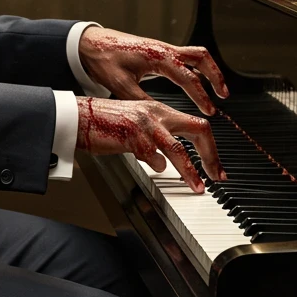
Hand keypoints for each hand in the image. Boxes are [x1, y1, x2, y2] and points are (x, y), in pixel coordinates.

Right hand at [76, 96, 225, 193]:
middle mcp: (156, 114)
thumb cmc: (104, 122)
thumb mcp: (136, 122)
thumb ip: (155, 135)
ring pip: (179, 149)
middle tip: (216, 175)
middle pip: (198, 130)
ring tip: (197, 187)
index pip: (197, 124)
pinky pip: (153, 156)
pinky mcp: (132, 136)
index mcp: (159, 109)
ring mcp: (145, 124)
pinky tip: (154, 168)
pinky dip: (157, 165)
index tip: (215, 166)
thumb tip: (169, 158)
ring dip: (191, 171)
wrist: (80, 117)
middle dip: (211, 156)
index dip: (210, 148)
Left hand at [79, 27, 228, 115]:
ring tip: (218, 89)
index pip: (188, 78)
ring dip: (209, 70)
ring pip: (196, 55)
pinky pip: (185, 57)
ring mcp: (163, 49)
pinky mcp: (159, 51)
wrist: (91, 44)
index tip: (209, 111)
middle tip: (224, 95)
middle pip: (201, 58)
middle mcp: (164, 50)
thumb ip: (142, 101)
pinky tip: (196, 82)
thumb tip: (159, 117)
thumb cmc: (104, 59)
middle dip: (216, 76)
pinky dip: (196, 68)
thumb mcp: (121, 85)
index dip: (201, 96)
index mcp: (158, 57)